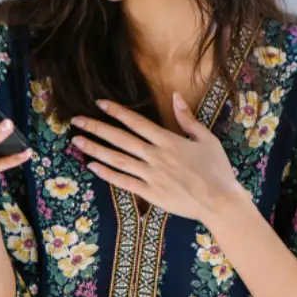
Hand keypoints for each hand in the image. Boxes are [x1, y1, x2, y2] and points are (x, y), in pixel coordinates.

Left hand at [68, 93, 245, 222]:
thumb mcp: (207, 139)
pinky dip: (107, 174)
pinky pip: (124, 181)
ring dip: (95, 150)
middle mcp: (156, 156)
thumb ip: (188, 119)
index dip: (117, 112)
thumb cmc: (217, 168)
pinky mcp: (149, 193)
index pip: (137, 122)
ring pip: (117, 160)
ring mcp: (151, 175)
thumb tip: (176, 96)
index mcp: (170, 141)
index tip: (99, 103)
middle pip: (121, 139)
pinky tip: (92, 167)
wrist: (219, 200)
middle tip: (76, 121)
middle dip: (97, 128)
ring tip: (77, 141)